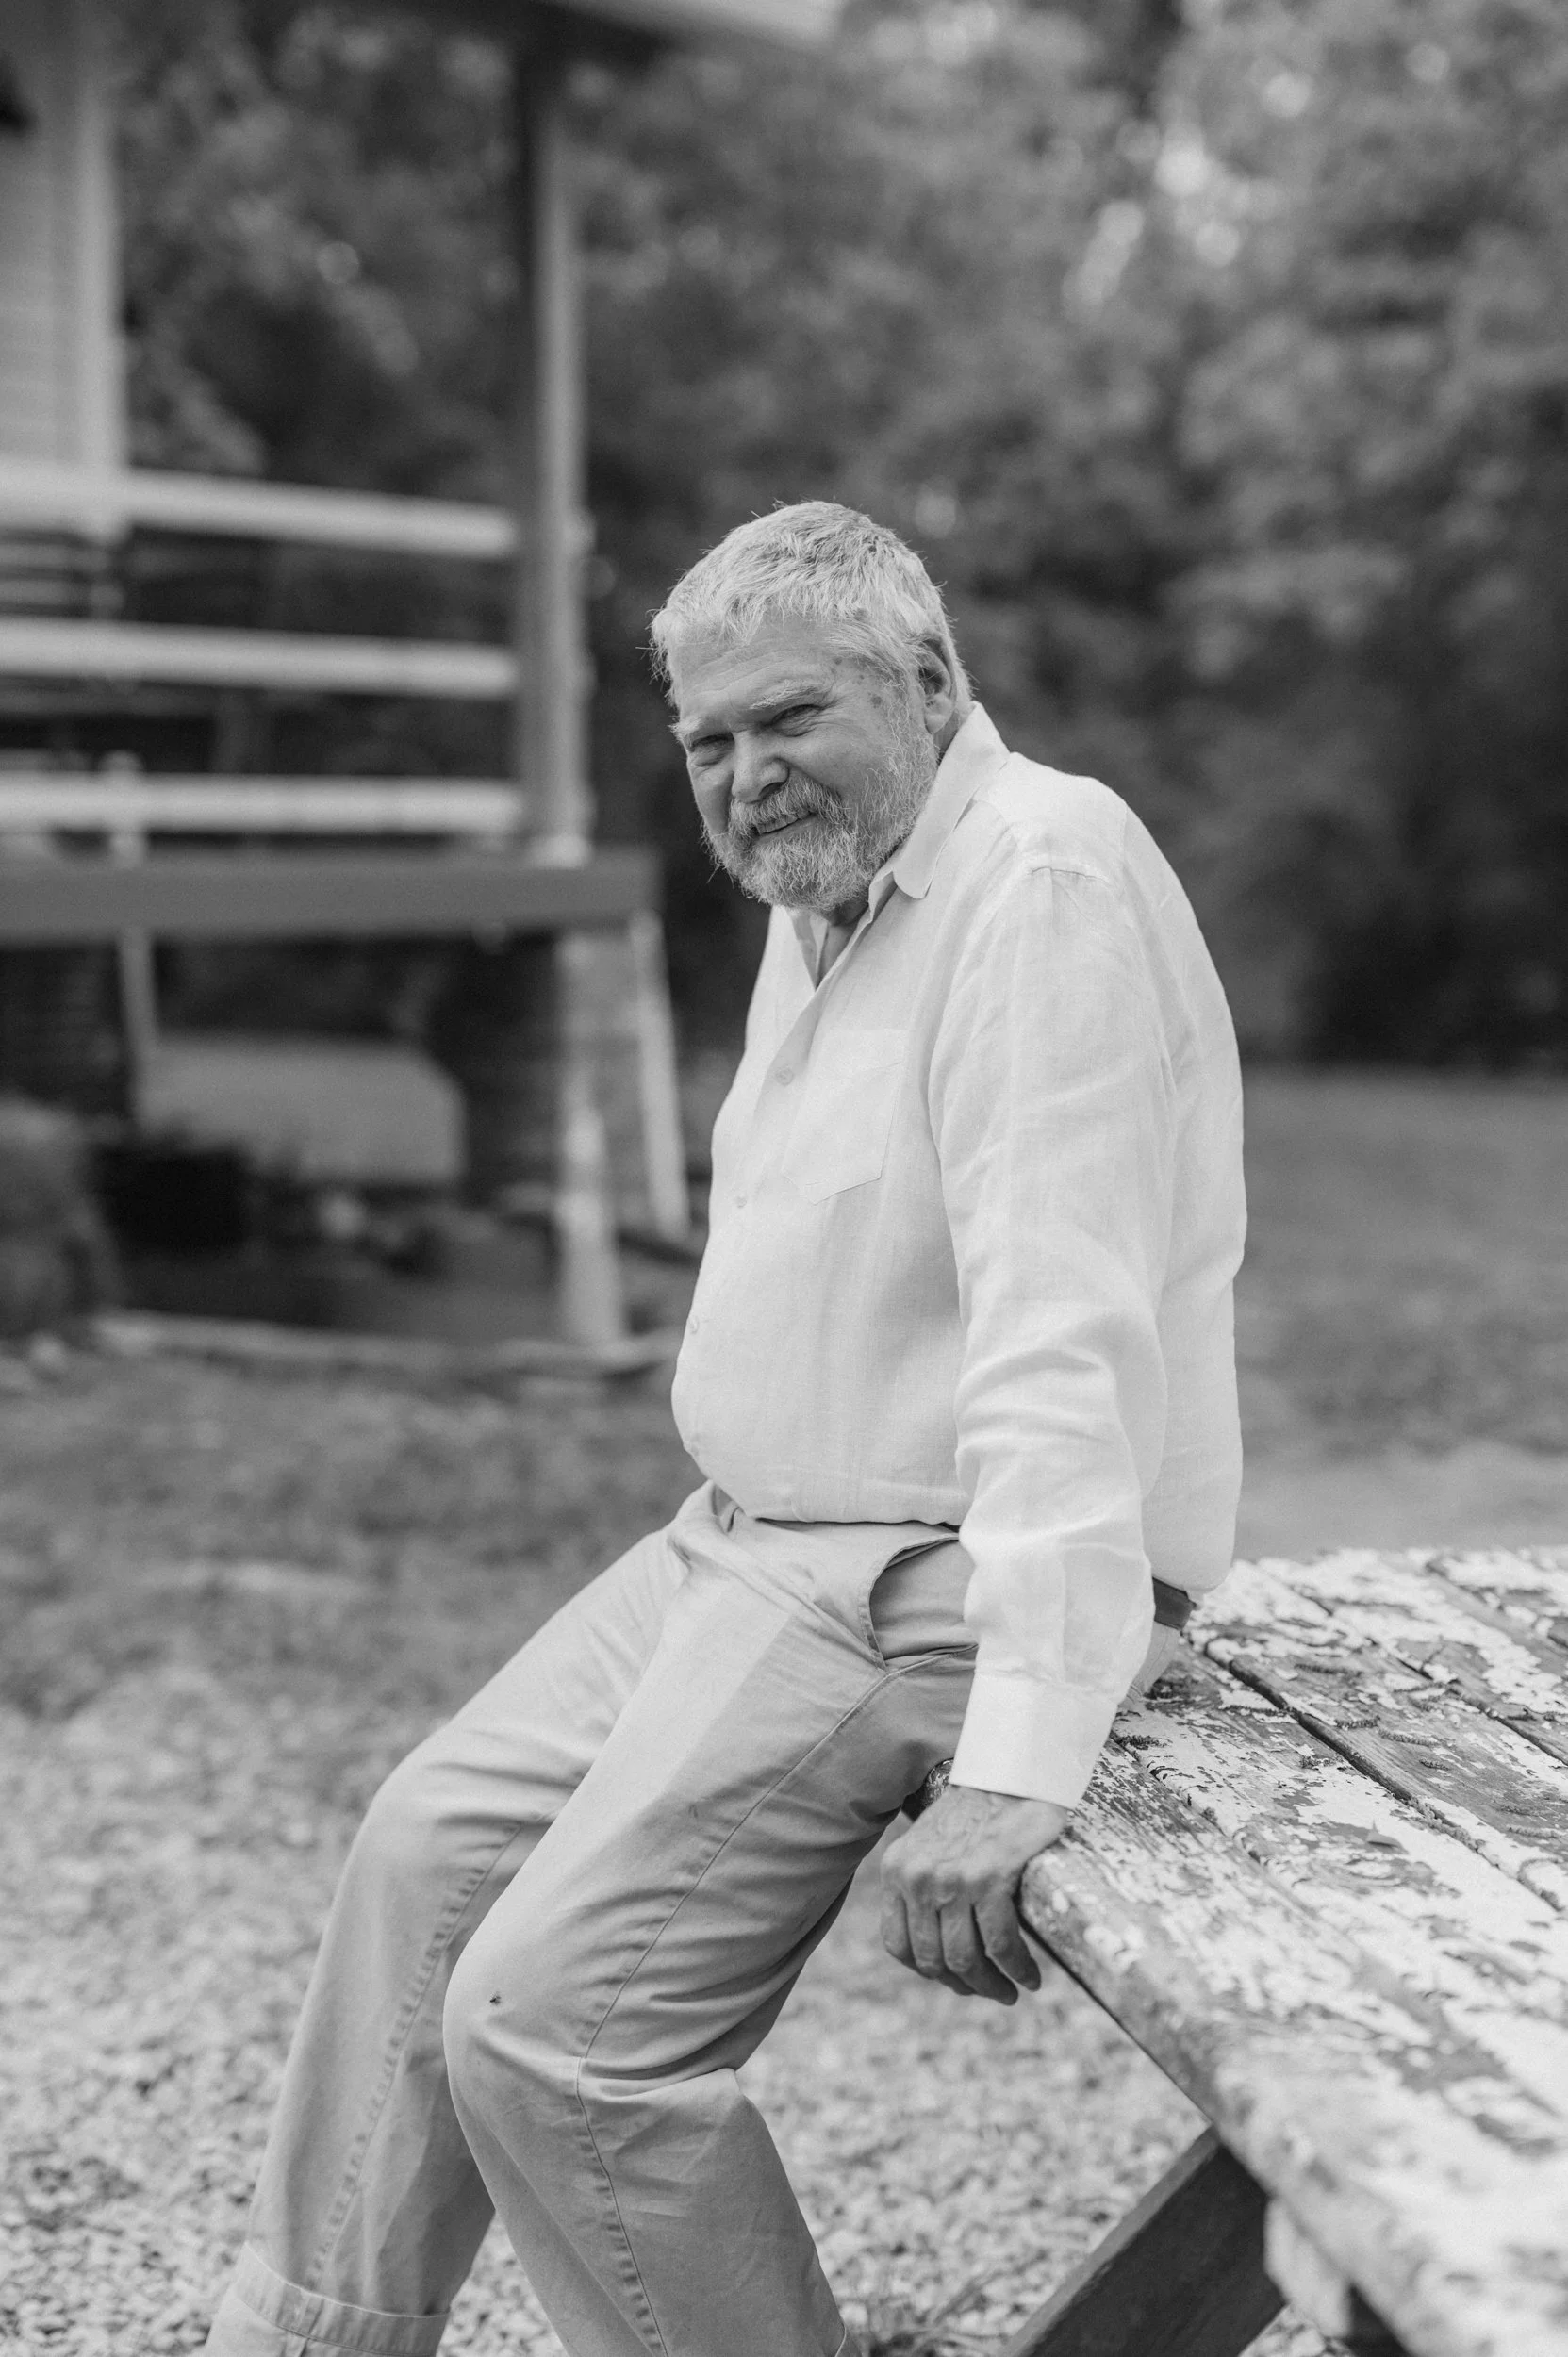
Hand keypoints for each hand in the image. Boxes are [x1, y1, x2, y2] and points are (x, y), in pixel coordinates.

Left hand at [880, 1783, 1070, 2003]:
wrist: (1010, 1773)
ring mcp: (950, 1881)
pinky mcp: (986, 1880)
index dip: (928, 1971)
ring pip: (965, 1959)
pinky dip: (1016, 1968)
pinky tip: (1031, 1975)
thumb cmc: (978, 1811)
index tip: (955, 1979)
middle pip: (933, 1959)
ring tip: (1013, 1990)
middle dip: (965, 1985)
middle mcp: (917, 1879)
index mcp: (896, 1871)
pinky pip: (999, 1944)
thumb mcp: (930, 1845)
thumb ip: (925, 1884)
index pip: (898, 1944)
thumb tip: (942, 1943)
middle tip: (994, 1991)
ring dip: (992, 1986)